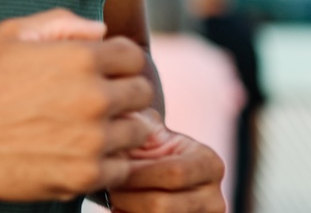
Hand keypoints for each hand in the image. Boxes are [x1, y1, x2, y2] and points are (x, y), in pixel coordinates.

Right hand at [0, 9, 154, 201]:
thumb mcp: (13, 33)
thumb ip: (61, 22)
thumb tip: (100, 29)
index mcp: (80, 59)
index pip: (133, 55)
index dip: (120, 59)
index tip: (107, 68)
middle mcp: (94, 99)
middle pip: (141, 93)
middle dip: (125, 90)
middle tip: (101, 97)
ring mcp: (93, 141)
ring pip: (137, 132)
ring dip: (121, 127)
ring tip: (93, 126)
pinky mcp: (85, 175)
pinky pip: (122, 168)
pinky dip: (110, 160)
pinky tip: (85, 151)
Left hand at [107, 111, 225, 211]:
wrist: (154, 173)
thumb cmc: (146, 147)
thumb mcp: (147, 130)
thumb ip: (136, 124)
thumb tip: (120, 120)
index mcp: (210, 163)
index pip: (174, 174)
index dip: (139, 174)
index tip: (114, 167)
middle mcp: (216, 198)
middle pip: (164, 206)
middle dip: (128, 196)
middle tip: (109, 186)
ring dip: (127, 210)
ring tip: (113, 197)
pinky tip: (119, 211)